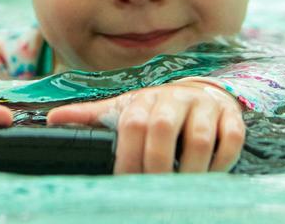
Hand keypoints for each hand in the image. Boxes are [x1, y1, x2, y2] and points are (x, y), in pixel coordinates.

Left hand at [46, 81, 245, 173]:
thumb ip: (92, 116)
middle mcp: (175, 99)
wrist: (201, 94)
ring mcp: (205, 108)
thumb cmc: (156, 110)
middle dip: (156, 163)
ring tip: (182, 190)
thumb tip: (51, 120)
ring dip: (190, 169)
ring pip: (198, 139)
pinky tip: (209, 176)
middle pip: (162, 130)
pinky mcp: (232, 119)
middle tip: (153, 189)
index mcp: (145, 99)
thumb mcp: (124, 109)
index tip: (125, 182)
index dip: (127, 155)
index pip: (132, 125)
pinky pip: (229, 141)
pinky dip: (221, 162)